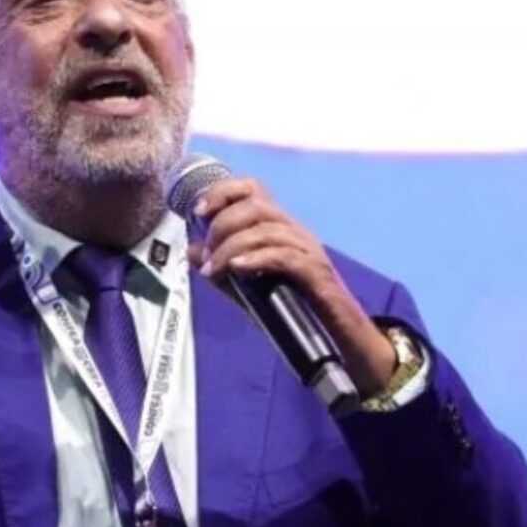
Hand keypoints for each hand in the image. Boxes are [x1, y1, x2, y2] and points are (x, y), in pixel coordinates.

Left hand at [188, 176, 396, 396]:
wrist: (337, 338)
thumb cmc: (294, 309)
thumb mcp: (246, 288)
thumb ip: (219, 269)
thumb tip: (190, 251)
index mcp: (280, 227)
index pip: (254, 188)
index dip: (224, 192)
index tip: (199, 211)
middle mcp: (295, 231)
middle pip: (256, 205)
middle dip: (222, 225)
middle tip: (207, 255)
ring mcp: (308, 250)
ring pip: (267, 229)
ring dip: (232, 246)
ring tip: (214, 268)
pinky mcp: (316, 274)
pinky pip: (284, 255)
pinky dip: (256, 258)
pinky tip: (237, 268)